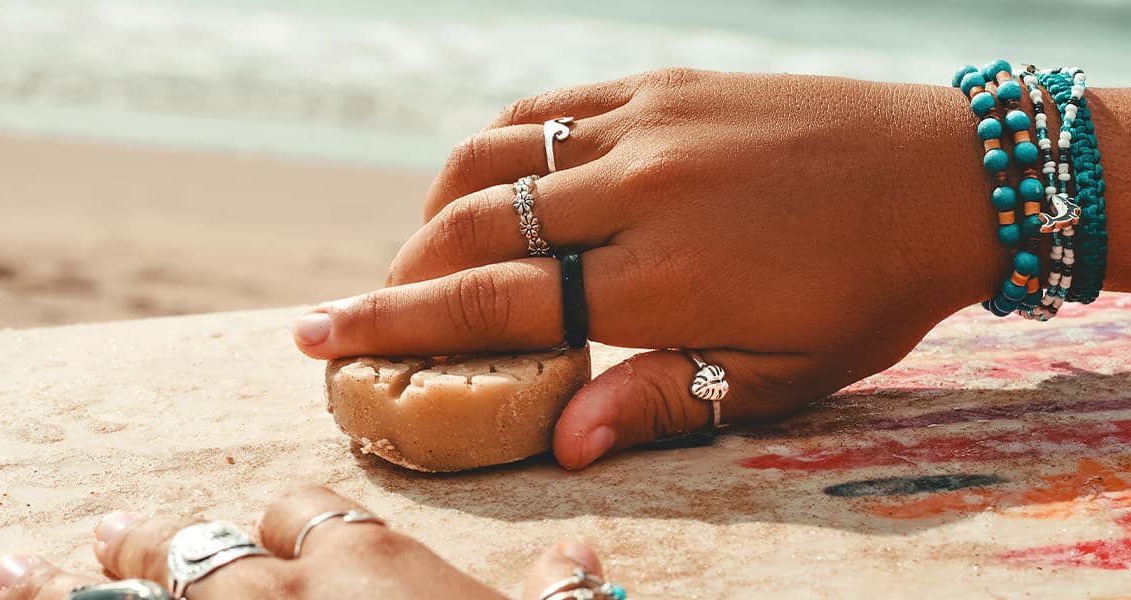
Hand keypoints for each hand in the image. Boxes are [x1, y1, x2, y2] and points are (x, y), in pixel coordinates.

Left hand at [0, 485, 608, 599]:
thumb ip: (559, 590)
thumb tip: (582, 554)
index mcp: (375, 565)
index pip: (311, 514)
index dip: (284, 520)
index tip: (268, 529)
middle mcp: (293, 590)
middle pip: (214, 546)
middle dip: (164, 539)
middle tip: (117, 531)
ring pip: (157, 589)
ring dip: (105, 575)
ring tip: (61, 561)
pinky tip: (39, 595)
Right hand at [293, 68, 1003, 467]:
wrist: (951, 173)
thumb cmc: (869, 292)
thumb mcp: (781, 376)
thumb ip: (664, 400)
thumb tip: (566, 444)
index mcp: (662, 276)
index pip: (494, 305)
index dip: (391, 324)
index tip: (316, 335)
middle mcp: (636, 187)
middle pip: (471, 227)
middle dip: (394, 271)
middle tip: (360, 307)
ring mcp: (644, 121)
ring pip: (491, 152)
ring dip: (434, 205)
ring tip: (422, 253)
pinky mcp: (660, 81)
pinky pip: (544, 105)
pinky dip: (494, 146)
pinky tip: (488, 183)